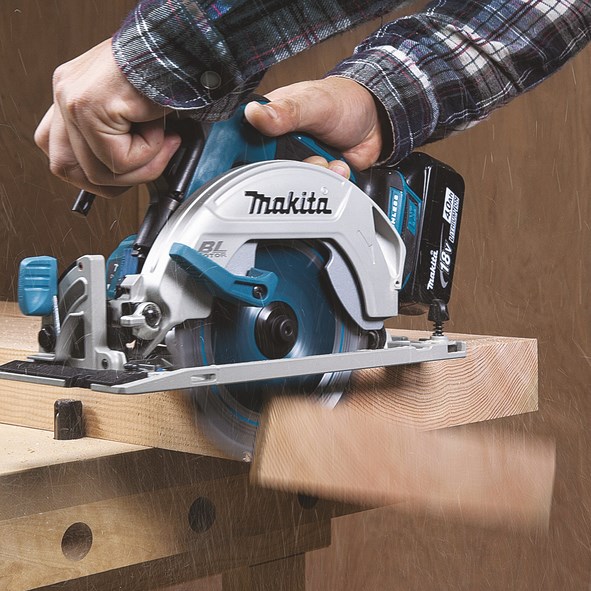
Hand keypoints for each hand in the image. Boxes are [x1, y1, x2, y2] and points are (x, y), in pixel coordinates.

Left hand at [34, 39, 180, 197]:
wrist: (181, 49)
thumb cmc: (166, 75)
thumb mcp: (133, 113)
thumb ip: (116, 137)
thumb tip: (123, 173)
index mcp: (70, 94)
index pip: (60, 153)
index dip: (93, 175)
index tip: (125, 173)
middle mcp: (64, 95)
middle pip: (68, 169)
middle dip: (115, 182)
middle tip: (148, 167)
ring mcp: (71, 101)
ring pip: (97, 172)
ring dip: (139, 168)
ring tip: (161, 144)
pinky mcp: (89, 107)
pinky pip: (119, 159)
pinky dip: (149, 154)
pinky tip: (161, 129)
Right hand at [245, 78, 383, 177]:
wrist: (376, 121)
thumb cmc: (344, 102)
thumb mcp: (313, 103)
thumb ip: (284, 111)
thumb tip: (253, 114)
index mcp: (270, 118)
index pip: (244, 141)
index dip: (241, 157)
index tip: (248, 167)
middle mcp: (280, 141)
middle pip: (268, 170)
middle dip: (292, 168)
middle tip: (307, 156)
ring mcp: (298, 159)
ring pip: (295, 182)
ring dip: (317, 173)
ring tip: (327, 158)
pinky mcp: (315, 173)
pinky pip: (316, 188)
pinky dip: (331, 179)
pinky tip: (338, 164)